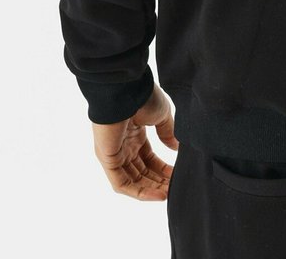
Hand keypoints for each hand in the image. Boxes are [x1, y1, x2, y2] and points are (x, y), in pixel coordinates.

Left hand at [91, 84, 178, 200]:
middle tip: (175, 188)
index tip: (177, 174)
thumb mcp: (161, 115)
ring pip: (132, 180)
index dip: (163, 169)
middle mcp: (123, 146)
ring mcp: (114, 154)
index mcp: (134, 134)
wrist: (124, 90)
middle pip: (141, 172)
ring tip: (168, 194)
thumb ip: (167, 132)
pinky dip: (139, 192)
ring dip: (151, 189)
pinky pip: (122, 183)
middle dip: (158, 181)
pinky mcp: (108, 160)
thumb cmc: (142, 97)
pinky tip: (158, 194)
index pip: (148, 159)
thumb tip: (176, 147)